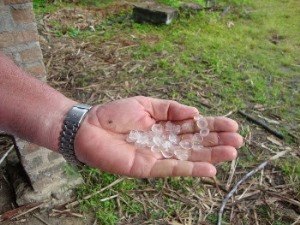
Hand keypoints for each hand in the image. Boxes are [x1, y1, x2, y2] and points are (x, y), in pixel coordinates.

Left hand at [74, 96, 242, 177]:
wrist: (88, 128)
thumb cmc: (114, 114)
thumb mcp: (145, 103)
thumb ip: (170, 108)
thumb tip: (195, 113)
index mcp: (165, 124)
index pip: (193, 126)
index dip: (212, 125)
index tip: (232, 124)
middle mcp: (165, 141)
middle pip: (195, 143)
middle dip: (216, 141)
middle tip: (239, 140)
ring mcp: (158, 155)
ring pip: (189, 157)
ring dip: (210, 156)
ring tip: (232, 153)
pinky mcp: (148, 167)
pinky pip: (172, 169)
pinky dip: (191, 170)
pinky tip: (209, 170)